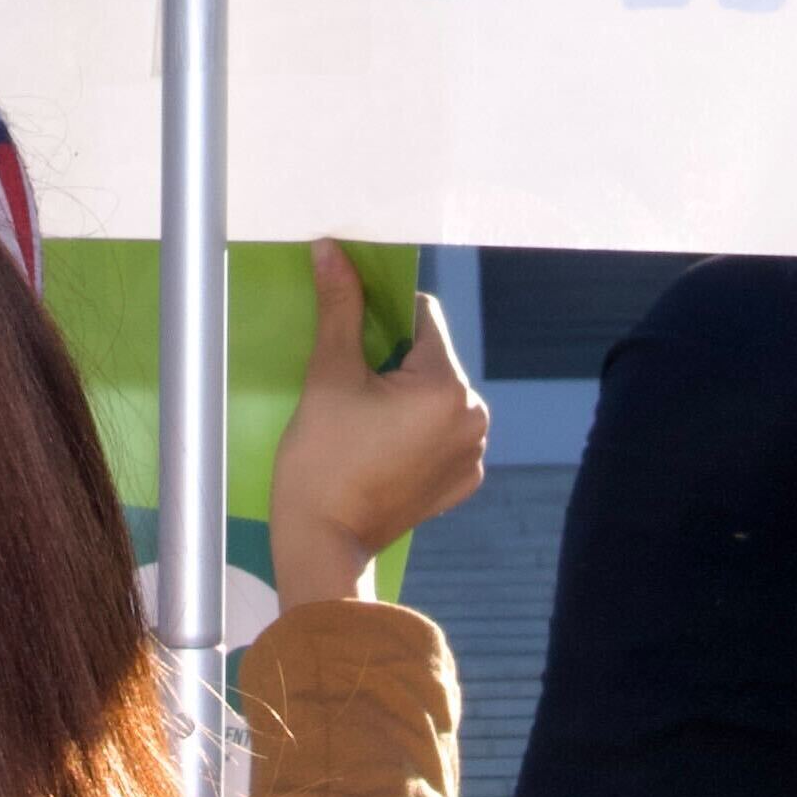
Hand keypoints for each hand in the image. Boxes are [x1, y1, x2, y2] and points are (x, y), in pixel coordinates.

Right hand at [264, 246, 488, 588]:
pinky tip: (379, 447)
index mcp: (449, 386)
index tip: (350, 334)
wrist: (322, 546)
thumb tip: (333, 249)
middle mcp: (476, 417)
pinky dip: (415, 430)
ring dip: (404, 394)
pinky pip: (441, 433)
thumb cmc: (320, 461)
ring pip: (436, 394)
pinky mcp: (462, 483)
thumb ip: (340, 308)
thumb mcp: (328, 376)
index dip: (383, 314)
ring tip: (360, 418)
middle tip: (349, 384)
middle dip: (393, 358)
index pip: (422, 315)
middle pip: (431, 356)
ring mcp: (473, 454)